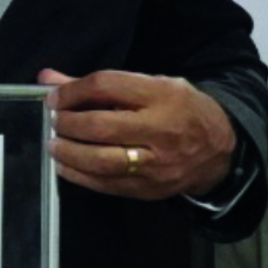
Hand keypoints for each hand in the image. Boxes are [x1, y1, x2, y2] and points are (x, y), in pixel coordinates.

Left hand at [38, 68, 237, 200]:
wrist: (221, 150)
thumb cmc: (181, 109)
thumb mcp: (151, 85)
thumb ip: (98, 84)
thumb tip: (46, 79)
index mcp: (161, 95)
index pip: (107, 87)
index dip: (73, 91)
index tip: (54, 97)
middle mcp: (160, 129)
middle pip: (101, 126)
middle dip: (68, 123)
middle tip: (53, 121)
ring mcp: (157, 163)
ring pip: (103, 160)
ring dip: (69, 153)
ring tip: (53, 145)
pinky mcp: (151, 189)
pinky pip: (108, 185)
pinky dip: (80, 176)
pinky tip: (65, 166)